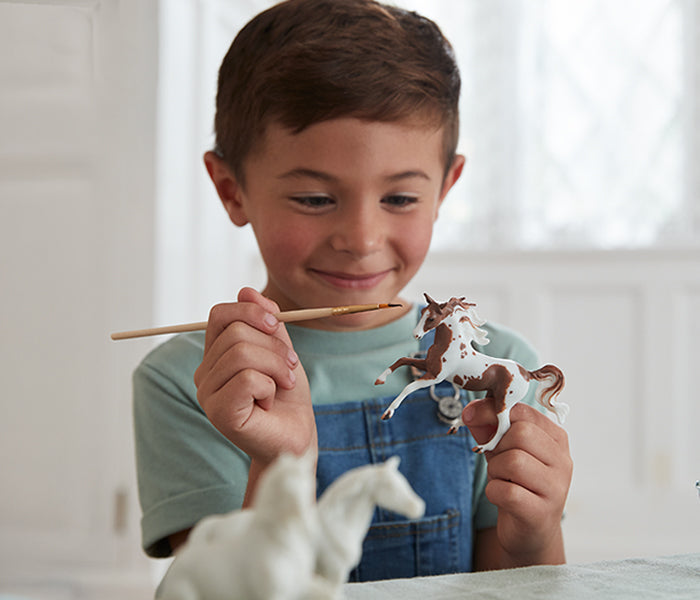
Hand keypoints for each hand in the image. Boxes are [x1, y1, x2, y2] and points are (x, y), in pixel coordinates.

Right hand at [194, 287, 316, 471]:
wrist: (296, 436)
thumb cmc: (287, 396)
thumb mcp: (281, 350)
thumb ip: (266, 322)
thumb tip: (246, 291)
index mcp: (216, 354)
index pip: (220, 314)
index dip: (251, 312)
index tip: (277, 325)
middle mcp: (205, 372)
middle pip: (235, 333)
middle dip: (274, 346)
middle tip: (288, 368)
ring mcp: (208, 393)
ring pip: (241, 353)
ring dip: (275, 367)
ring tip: (281, 386)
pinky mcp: (218, 413)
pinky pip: (247, 379)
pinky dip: (269, 388)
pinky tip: (269, 404)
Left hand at [464, 399, 571, 567]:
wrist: (530, 531)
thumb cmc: (517, 483)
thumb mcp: (502, 449)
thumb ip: (488, 426)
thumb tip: (472, 409)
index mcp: (555, 438)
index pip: (522, 411)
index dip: (491, 411)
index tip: (472, 417)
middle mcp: (562, 460)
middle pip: (520, 433)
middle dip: (497, 446)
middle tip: (498, 463)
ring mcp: (556, 488)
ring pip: (514, 461)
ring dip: (495, 470)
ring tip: (502, 480)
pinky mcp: (542, 512)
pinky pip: (507, 492)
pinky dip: (494, 492)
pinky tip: (502, 497)